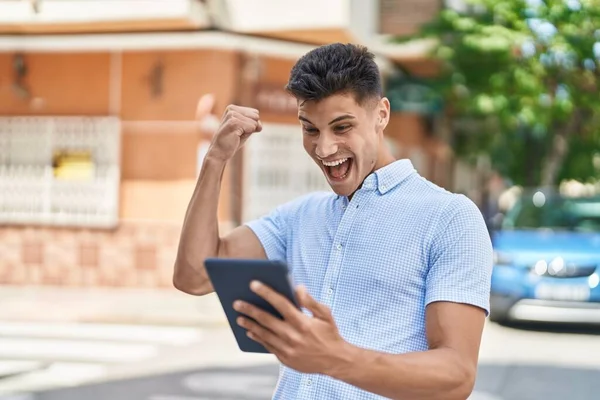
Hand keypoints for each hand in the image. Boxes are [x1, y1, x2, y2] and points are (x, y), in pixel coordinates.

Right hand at [203, 103, 262, 161]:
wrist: (219, 152)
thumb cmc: (232, 142)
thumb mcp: (245, 130)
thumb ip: (254, 124)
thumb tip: (260, 125)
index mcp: (233, 108)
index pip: (255, 113)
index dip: (251, 124)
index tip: (239, 130)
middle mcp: (232, 109)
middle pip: (256, 116)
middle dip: (250, 128)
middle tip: (237, 134)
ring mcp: (232, 115)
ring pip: (255, 122)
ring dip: (247, 132)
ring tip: (236, 135)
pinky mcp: (234, 122)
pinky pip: (252, 127)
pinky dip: (246, 135)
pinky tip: (235, 137)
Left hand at [233, 281, 350, 374]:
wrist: (335, 361)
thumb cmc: (329, 333)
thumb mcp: (325, 314)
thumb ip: (310, 301)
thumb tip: (298, 288)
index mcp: (302, 322)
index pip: (280, 303)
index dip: (266, 292)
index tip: (253, 284)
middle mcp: (292, 336)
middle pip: (266, 319)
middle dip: (249, 309)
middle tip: (236, 302)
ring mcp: (287, 349)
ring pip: (263, 334)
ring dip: (249, 325)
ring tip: (239, 317)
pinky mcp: (285, 359)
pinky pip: (267, 346)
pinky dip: (257, 338)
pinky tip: (250, 331)